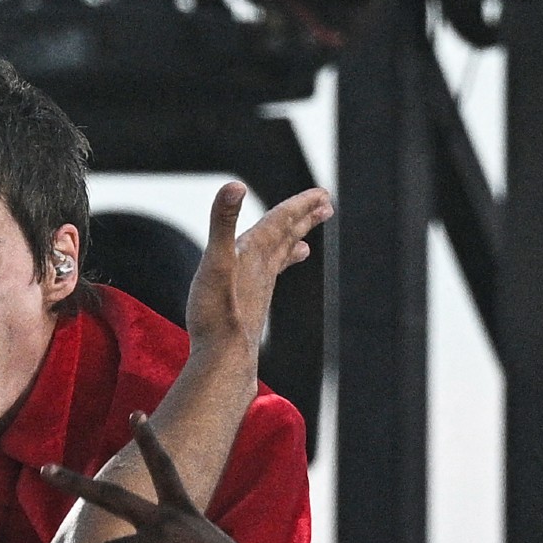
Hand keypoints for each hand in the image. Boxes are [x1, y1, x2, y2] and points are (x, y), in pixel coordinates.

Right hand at [184, 183, 331, 352]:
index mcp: (254, 253)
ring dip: (290, 246)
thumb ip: (222, 221)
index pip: (280, 221)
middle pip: (286, 238)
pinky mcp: (250, 308)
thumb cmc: (217, 312)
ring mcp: (258, 290)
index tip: (323, 193)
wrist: (223, 357)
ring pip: (278, 262)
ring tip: (304, 243)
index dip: (299, 204)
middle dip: (303, 220)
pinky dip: (271, 276)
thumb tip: (234, 185)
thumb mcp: (215, 260)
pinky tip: (267, 281)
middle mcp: (261, 269)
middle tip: (326, 205)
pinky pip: (265, 284)